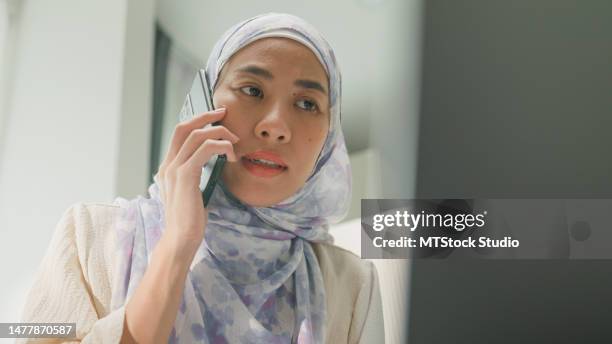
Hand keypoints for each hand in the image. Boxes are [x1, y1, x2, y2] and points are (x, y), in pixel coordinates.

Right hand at [154, 108, 238, 255]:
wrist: (180, 240)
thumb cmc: (190, 220)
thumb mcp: (192, 193)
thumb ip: (195, 176)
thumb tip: (213, 163)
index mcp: (168, 168)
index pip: (179, 134)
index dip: (197, 121)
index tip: (216, 117)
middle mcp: (168, 165)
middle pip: (184, 127)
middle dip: (206, 116)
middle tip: (225, 113)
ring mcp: (174, 170)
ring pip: (197, 135)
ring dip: (220, 133)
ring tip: (235, 142)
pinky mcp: (185, 176)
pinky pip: (205, 149)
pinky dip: (221, 146)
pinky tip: (231, 155)